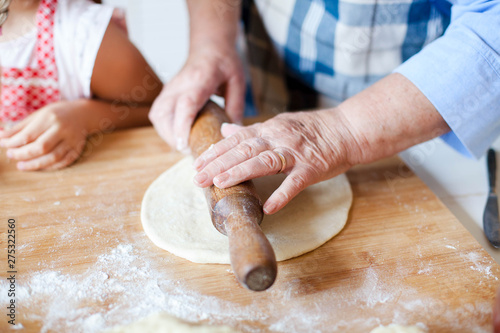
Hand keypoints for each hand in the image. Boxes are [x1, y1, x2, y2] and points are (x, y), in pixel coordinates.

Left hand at [0, 100, 87, 170]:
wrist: (83, 114)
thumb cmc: (57, 113)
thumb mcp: (38, 115)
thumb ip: (21, 127)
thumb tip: (3, 138)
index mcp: (50, 118)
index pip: (28, 135)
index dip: (13, 143)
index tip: (3, 145)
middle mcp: (62, 129)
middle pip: (41, 148)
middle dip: (23, 154)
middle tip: (11, 155)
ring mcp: (72, 141)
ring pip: (52, 158)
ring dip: (34, 164)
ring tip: (21, 165)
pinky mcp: (77, 149)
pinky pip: (63, 162)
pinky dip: (49, 167)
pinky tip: (39, 166)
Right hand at [149, 43, 244, 152]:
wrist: (209, 46)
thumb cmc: (224, 62)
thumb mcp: (238, 81)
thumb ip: (236, 107)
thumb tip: (233, 133)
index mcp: (200, 79)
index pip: (186, 104)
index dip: (182, 126)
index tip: (184, 145)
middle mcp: (179, 84)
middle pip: (165, 113)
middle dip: (173, 137)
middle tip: (190, 151)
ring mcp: (169, 88)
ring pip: (158, 116)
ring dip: (167, 135)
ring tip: (185, 146)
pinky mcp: (166, 94)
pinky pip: (158, 115)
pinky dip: (165, 129)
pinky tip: (178, 137)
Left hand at [192, 110, 358, 213]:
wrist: (347, 129)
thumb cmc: (312, 129)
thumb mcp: (279, 124)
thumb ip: (252, 130)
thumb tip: (226, 130)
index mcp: (268, 129)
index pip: (235, 139)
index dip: (215, 152)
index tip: (196, 164)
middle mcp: (278, 138)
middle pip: (243, 150)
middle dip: (218, 164)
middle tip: (198, 179)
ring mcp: (295, 153)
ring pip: (264, 161)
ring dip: (241, 172)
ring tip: (220, 182)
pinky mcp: (312, 168)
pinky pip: (295, 182)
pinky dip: (282, 194)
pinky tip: (269, 207)